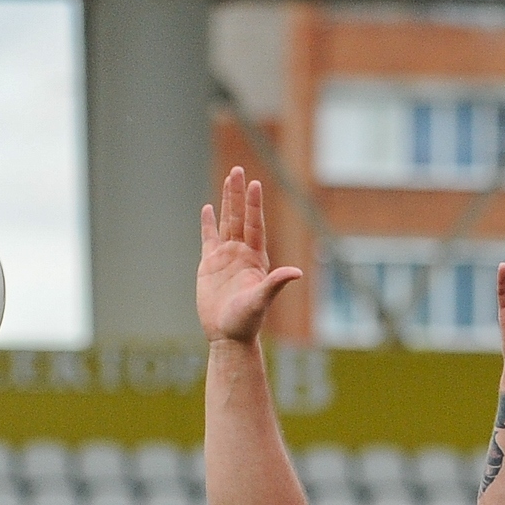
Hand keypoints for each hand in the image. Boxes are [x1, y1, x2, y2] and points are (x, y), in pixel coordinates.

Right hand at [198, 167, 303, 343]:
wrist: (228, 335)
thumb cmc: (247, 321)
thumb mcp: (262, 301)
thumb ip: (275, 284)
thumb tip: (296, 273)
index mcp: (255, 259)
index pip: (254, 225)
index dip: (253, 205)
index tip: (255, 184)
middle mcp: (242, 253)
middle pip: (239, 217)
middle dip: (239, 194)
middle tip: (238, 169)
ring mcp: (226, 257)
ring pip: (225, 223)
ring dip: (226, 201)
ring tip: (228, 179)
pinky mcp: (209, 265)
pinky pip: (208, 238)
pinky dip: (208, 223)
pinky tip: (208, 208)